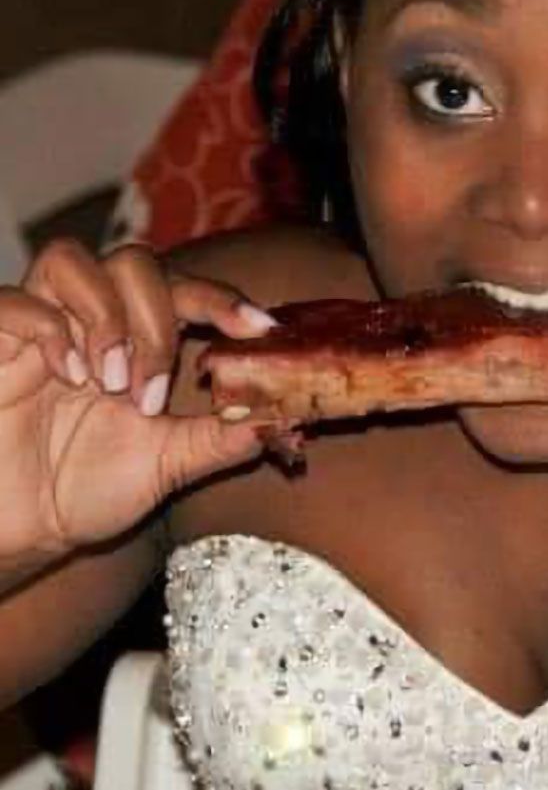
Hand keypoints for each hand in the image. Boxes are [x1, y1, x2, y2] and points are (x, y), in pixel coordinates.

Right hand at [0, 240, 274, 567]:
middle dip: (156, 323)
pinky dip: (49, 329)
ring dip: (105, 316)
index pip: (185, 291)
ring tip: (106, 382)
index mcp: (137, 342)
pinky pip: (18, 299)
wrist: (16, 530)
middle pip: (135, 262)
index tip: (260, 328)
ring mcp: (40, 325)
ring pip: (74, 259)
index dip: (224, 299)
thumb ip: (218, 439)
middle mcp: (90, 322)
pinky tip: (65, 376)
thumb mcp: (166, 466)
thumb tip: (279, 421)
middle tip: (147, 394)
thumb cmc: (82, 491)